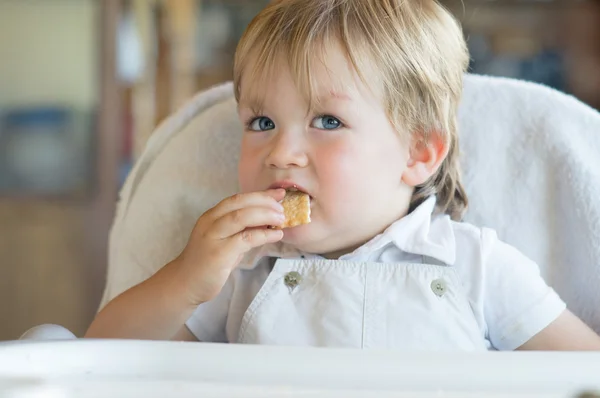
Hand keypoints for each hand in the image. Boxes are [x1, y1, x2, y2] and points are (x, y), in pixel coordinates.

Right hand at [173, 189, 285, 304]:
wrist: (185, 284)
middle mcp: (210, 222)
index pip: (237, 199)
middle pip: (240, 203)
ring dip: (265, 215)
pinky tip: (276, 235)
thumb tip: (268, 220)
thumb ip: (242, 230)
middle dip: (264, 201)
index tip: (278, 194)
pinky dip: (264, 235)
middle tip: (282, 207)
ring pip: (241, 217)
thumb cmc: (208, 262)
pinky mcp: (219, 253)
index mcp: (212, 216)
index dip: (259, 194)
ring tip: (281, 219)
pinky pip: (245, 239)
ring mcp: (213, 237)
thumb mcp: (225, 240)